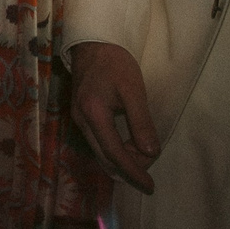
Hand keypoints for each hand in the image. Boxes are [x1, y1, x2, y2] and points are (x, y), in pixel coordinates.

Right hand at [68, 41, 157, 193]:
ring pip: (100, 152)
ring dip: (122, 161)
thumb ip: (142, 122)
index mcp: (93, 114)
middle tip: (149, 177)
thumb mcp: (133, 90)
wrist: (93, 42)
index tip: (150, 186)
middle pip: (104, 158)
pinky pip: (98, 142)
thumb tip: (151, 153)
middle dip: (128, 171)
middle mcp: (82, 121)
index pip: (114, 153)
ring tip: (142, 159)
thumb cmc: (115, 63)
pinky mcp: (81, 115)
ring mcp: (79, 119)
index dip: (133, 172)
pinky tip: (128, 147)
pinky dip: (114, 151)